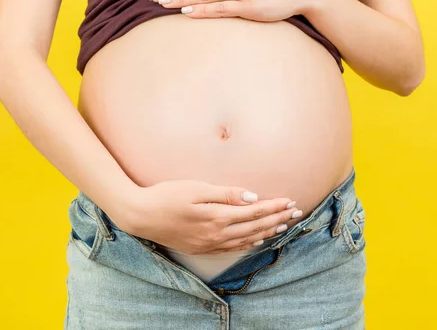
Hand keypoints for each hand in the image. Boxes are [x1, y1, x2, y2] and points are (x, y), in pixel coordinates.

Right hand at [121, 179, 300, 254]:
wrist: (140, 215)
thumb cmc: (166, 195)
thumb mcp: (196, 188)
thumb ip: (225, 193)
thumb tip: (252, 197)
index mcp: (217, 216)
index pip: (255, 211)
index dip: (274, 206)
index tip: (290, 201)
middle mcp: (217, 233)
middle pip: (255, 226)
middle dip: (278, 219)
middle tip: (296, 212)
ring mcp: (209, 244)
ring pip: (247, 239)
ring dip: (267, 232)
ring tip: (283, 226)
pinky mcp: (201, 248)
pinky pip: (232, 248)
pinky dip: (249, 243)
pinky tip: (257, 239)